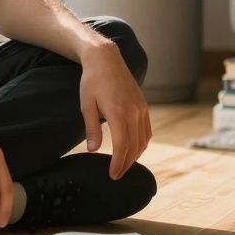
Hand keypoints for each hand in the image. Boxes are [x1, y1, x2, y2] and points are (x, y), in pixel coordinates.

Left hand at [79, 43, 151, 179]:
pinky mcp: (144, 106)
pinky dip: (142, 143)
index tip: (113, 175)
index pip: (122, 146)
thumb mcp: (86, 105)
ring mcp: (141, 109)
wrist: (106, 60)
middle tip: (117, 175)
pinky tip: (134, 150)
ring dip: (135, 156)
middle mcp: (134, 112)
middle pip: (134, 146)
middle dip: (126, 164)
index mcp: (119, 112)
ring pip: (143, 140)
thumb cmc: (92, 82)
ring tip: (124, 165)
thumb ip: (92, 129)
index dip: (118, 163)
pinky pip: (147, 130)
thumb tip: (93, 150)